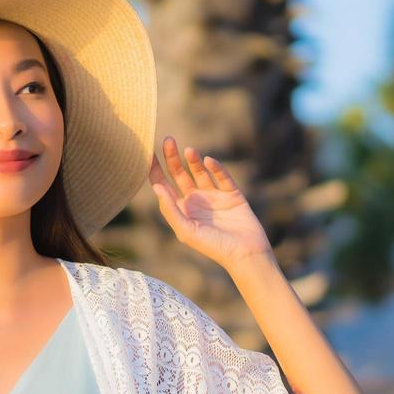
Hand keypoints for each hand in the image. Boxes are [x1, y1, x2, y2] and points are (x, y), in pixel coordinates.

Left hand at [148, 136, 273, 270]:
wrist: (245, 253)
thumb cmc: (212, 247)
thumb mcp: (186, 231)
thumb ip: (170, 210)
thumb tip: (156, 187)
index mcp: (181, 210)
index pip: (164, 185)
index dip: (155, 170)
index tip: (149, 153)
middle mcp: (195, 200)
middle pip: (180, 174)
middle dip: (172, 158)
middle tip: (168, 140)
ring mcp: (214, 196)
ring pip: (200, 172)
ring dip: (193, 160)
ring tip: (189, 150)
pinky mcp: (232, 194)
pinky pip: (222, 176)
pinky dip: (216, 168)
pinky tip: (209, 161)